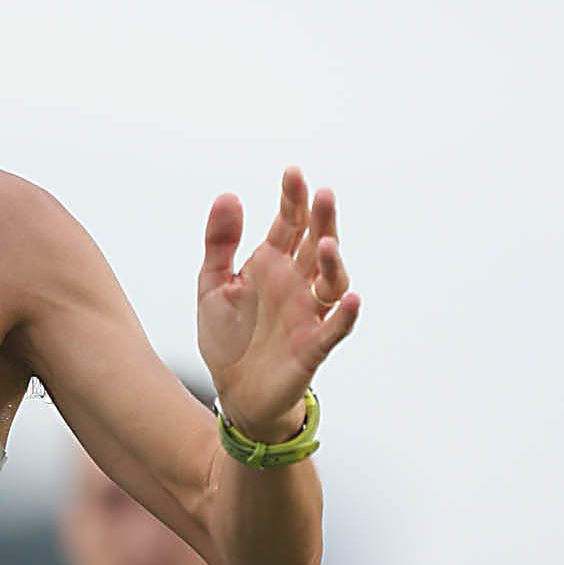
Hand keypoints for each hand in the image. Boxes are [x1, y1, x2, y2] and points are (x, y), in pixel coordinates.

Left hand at [197, 168, 359, 441]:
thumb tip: (229, 195)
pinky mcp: (313, 345)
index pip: (289, 224)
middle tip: (322, 194)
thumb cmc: (228, 338)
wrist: (234, 391)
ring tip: (326, 243)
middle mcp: (296, 283)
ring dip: (332, 262)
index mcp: (272, 264)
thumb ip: (219, 243)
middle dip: (321, 220)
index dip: (292, 199)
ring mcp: (308, 313)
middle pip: (316, 244)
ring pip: (331, 281)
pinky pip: (336, 328)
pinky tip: (351, 297)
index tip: (293, 173)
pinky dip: (346, 314)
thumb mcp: (212, 285)